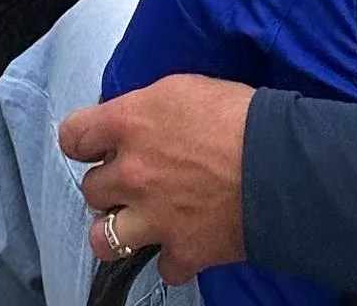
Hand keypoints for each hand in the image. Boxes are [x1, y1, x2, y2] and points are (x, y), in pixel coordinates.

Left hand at [61, 76, 255, 281]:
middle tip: (133, 182)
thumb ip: (144, 108)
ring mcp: (154, 217)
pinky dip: (173, 259)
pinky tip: (185, 243)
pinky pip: (162, 268)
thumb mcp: (182, 88)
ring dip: (119, 231)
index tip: (93, 146)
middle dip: (109, 186)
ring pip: (104, 239)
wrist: (284, 165)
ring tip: (138, 223)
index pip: (72, 136)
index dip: (82, 142)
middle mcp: (132, 173)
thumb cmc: (240, 117)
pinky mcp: (183, 251)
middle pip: (91, 189)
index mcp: (128, 124)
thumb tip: (131, 122)